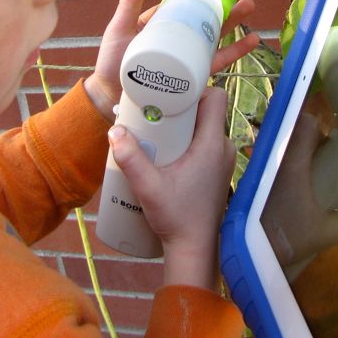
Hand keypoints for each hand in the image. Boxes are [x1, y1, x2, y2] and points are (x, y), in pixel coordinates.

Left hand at [83, 0, 260, 120]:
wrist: (110, 98)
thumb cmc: (111, 63)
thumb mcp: (120, 29)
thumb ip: (129, 4)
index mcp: (162, 26)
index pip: (186, 8)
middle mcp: (177, 41)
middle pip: (206, 23)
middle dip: (226, 11)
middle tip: (246, 0)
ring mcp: (185, 59)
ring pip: (214, 40)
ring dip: (234, 29)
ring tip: (250, 15)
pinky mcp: (191, 77)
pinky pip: (214, 64)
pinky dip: (234, 54)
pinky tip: (250, 42)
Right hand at [107, 87, 235, 289]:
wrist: (195, 248)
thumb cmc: (177, 219)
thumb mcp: (148, 187)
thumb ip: (129, 158)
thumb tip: (114, 131)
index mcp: (212, 145)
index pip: (216, 97)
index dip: (195, 89)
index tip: (170, 94)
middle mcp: (222, 148)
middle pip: (206, 111)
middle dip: (181, 108)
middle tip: (156, 114)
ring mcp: (222, 160)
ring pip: (205, 127)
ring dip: (183, 126)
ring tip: (157, 133)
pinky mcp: (217, 170)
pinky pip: (205, 143)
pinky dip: (188, 141)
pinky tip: (167, 151)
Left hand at [262, 110, 337, 278]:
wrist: (252, 254)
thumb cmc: (291, 240)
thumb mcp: (330, 233)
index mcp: (293, 164)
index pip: (307, 123)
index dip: (323, 129)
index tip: (333, 146)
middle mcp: (275, 158)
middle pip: (296, 131)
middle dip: (314, 141)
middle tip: (327, 161)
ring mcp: (262, 166)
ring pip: (284, 144)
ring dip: (300, 152)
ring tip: (314, 173)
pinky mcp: (255, 177)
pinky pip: (274, 157)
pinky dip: (287, 162)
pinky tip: (298, 184)